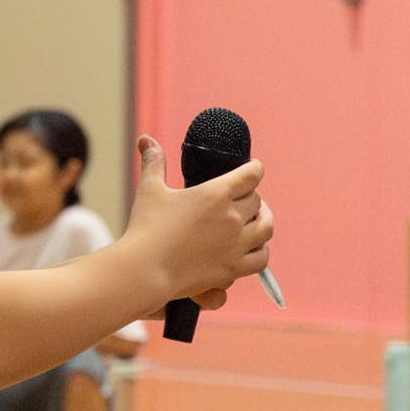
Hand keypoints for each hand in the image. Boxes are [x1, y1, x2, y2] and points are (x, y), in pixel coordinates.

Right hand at [124, 135, 273, 307]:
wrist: (143, 270)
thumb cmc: (145, 229)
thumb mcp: (150, 190)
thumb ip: (153, 162)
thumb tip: (146, 140)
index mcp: (216, 194)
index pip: (251, 175)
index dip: (255, 168)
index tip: (254, 168)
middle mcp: (232, 218)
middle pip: (257, 201)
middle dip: (252, 198)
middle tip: (245, 199)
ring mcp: (235, 245)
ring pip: (266, 228)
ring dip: (264, 221)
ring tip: (257, 220)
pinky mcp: (232, 269)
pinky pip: (261, 259)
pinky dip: (261, 251)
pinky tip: (254, 248)